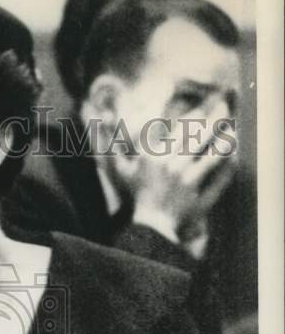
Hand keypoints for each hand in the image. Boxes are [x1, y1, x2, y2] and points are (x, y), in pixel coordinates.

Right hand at [107, 108, 236, 243]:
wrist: (148, 229)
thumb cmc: (136, 197)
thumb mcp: (121, 172)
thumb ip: (112, 146)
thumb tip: (100, 120)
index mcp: (154, 157)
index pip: (180, 127)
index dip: (196, 113)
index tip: (205, 104)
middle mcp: (171, 167)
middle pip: (200, 136)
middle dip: (216, 118)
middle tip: (225, 107)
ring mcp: (185, 183)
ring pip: (213, 155)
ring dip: (225, 140)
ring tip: (232, 130)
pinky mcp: (197, 199)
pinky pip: (218, 180)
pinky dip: (228, 167)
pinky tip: (233, 157)